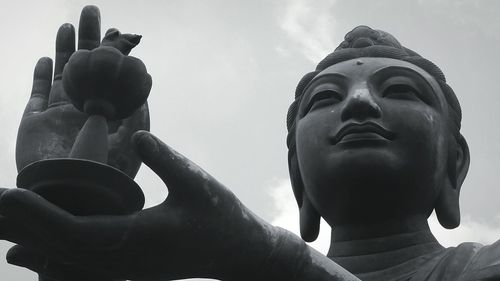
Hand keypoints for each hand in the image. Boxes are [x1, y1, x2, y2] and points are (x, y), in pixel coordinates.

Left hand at [2, 131, 278, 279]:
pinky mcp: (128, 270)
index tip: (7, 195)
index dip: (39, 213)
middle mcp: (126, 261)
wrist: (237, 252)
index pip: (77, 229)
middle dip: (22, 227)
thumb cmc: (222, 216)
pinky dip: (46, 261)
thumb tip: (135, 132)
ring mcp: (126, 270)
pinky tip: (27, 257)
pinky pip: (78, 269)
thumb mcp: (198, 183)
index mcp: (140, 237)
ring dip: (29, 243)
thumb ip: (166, 160)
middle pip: (61, 248)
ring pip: (66, 262)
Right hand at [16, 5, 148, 177]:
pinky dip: (41, 75)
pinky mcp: (35, 123)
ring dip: (65, 50)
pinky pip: (38, 93)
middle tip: (92, 12)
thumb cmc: (103, 175)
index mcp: (106, 113)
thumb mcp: (129, 143)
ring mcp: (58, 115)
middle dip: (88, 40)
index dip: (112, 54)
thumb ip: (137, 114)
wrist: (68, 196)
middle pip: (86, 68)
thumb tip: (147, 86)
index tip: (117, 33)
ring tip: (68, 26)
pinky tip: (46, 59)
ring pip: (62, 75)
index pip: (110, 76)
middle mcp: (84, 110)